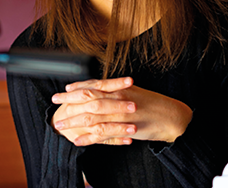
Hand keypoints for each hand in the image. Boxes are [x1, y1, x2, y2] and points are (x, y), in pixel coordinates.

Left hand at [51, 77, 192, 146]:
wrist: (172, 116)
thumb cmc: (155, 104)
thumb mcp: (135, 92)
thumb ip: (118, 91)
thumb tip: (104, 91)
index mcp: (120, 88)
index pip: (94, 85)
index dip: (77, 87)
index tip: (65, 89)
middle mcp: (118, 98)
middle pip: (87, 98)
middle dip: (68, 101)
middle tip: (54, 102)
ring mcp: (120, 114)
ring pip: (91, 116)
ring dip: (73, 121)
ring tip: (60, 125)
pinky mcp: (124, 128)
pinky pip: (102, 134)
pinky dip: (88, 138)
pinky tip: (77, 141)